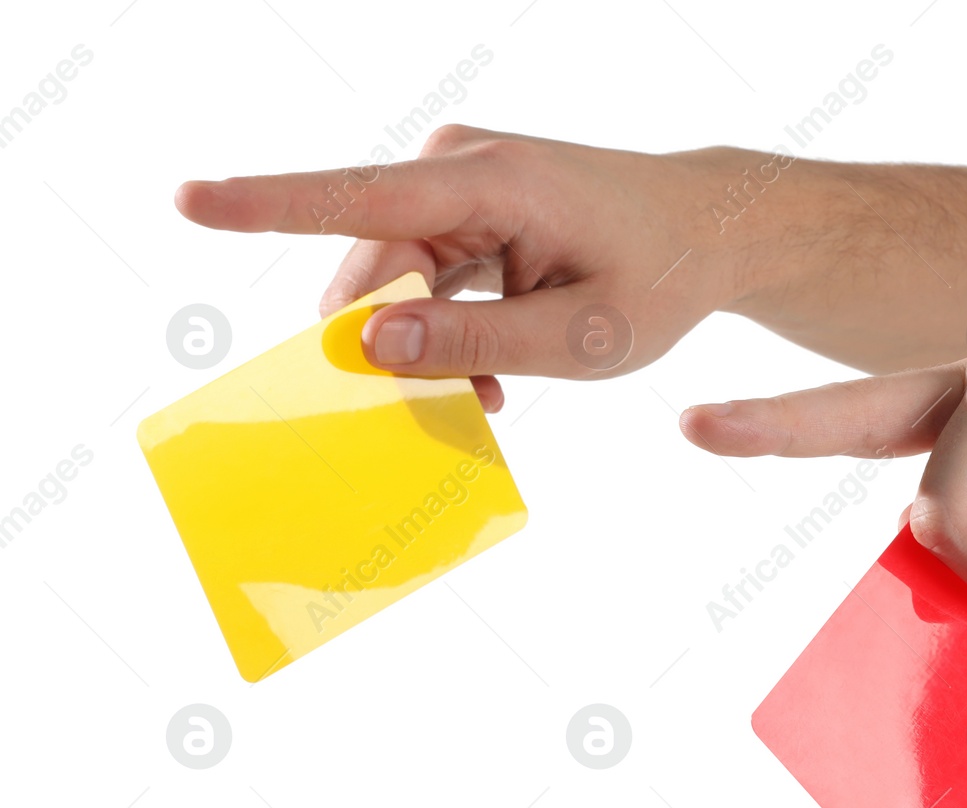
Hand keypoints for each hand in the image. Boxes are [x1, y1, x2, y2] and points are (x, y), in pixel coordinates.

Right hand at [175, 125, 751, 410]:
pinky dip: (441, 335)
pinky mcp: (463, 208)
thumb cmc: (658, 276)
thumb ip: (473, 344)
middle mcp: (459, 166)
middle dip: (386, 351)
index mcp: (492, 182)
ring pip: (392, 284)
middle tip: (441, 417)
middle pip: (373, 271)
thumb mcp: (580, 335)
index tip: (191, 200)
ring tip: (482, 403)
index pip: (362, 198)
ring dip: (419, 351)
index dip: (269, 205)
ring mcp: (457, 184)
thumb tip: (365, 347)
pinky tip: (482, 383)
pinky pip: (419, 279)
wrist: (709, 229)